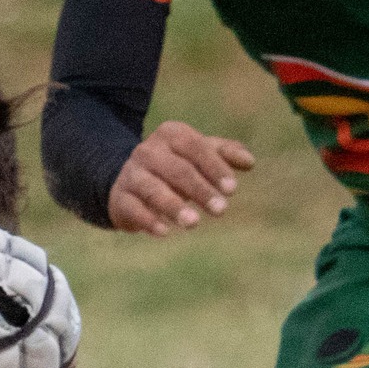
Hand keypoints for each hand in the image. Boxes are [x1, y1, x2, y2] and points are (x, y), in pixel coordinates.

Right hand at [108, 120, 255, 235]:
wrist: (127, 182)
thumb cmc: (173, 166)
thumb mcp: (198, 154)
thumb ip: (224, 154)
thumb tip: (249, 163)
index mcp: (171, 135)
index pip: (196, 148)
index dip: (214, 168)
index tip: (232, 190)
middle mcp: (148, 151)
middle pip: (177, 170)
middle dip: (200, 190)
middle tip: (221, 210)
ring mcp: (131, 174)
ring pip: (153, 189)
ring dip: (174, 206)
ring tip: (193, 223)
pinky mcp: (119, 198)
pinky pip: (133, 209)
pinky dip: (148, 220)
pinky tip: (164, 232)